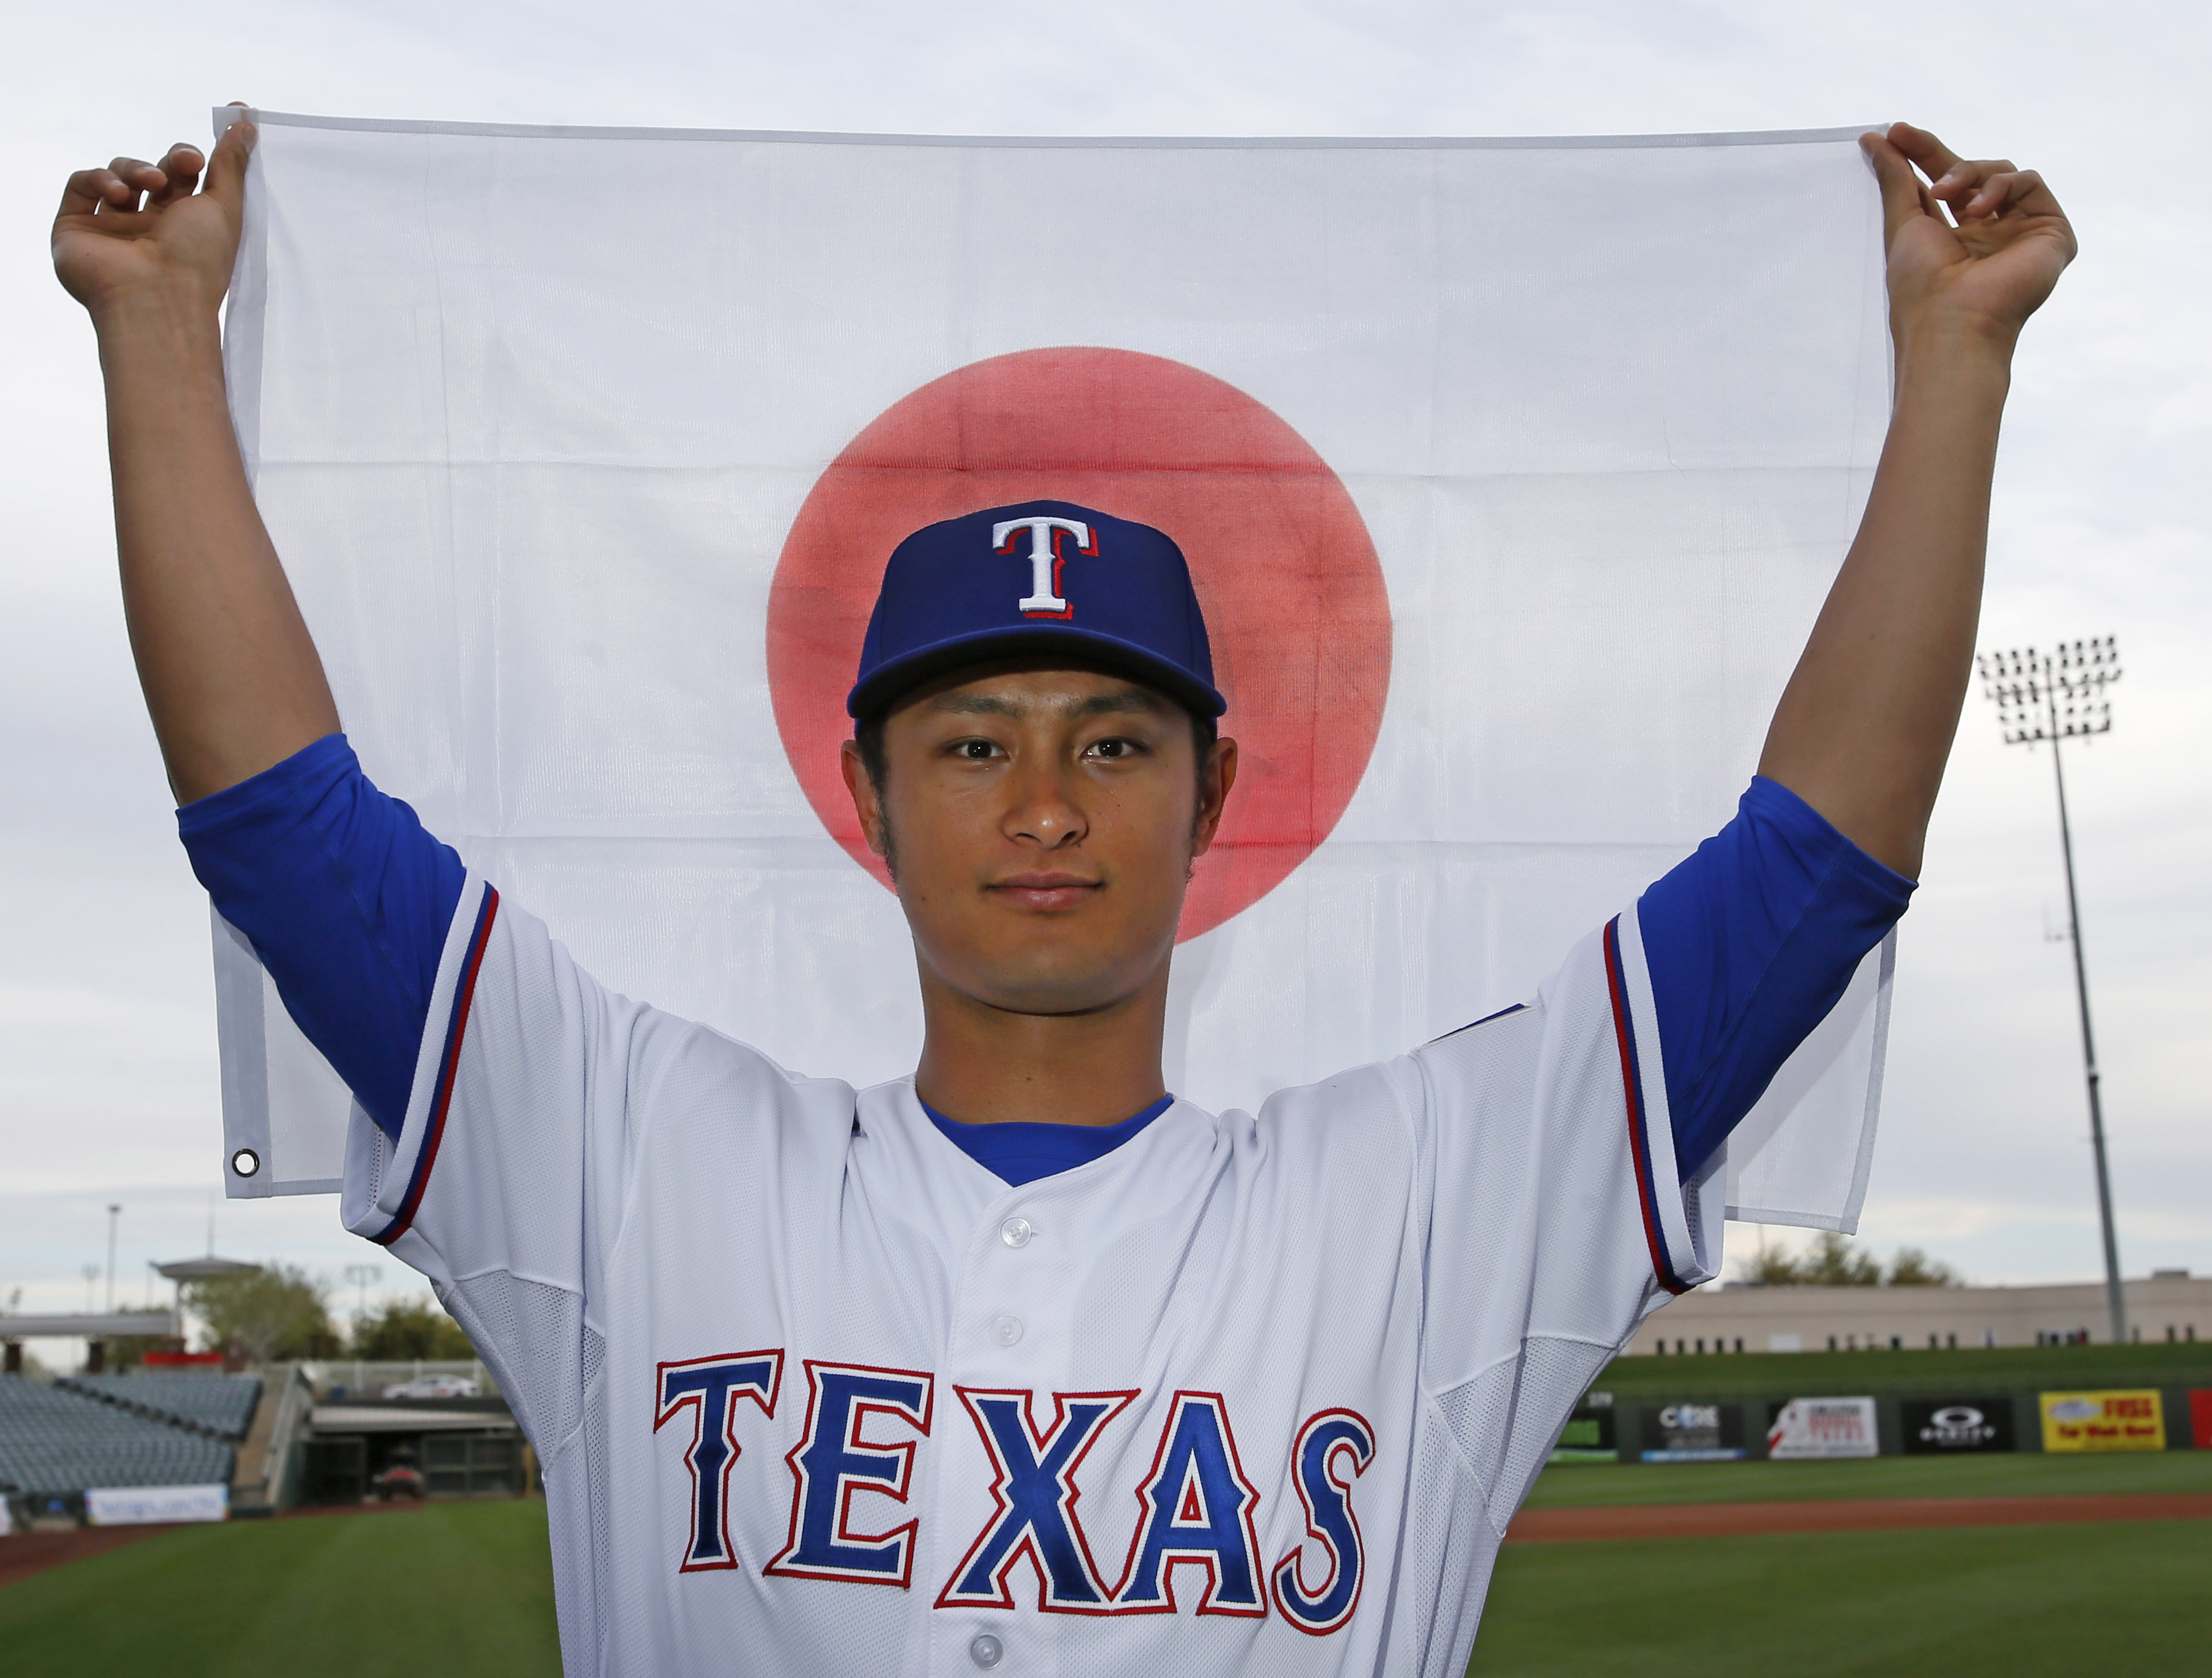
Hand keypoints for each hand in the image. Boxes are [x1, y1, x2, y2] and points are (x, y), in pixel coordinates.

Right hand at [53, 117, 254, 322]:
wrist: (157, 299)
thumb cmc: (199, 259)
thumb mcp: (226, 205)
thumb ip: (231, 162)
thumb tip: (246, 120)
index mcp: (185, 226)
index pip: (182, 178)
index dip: (188, 158)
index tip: (199, 154)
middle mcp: (148, 228)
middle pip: (151, 173)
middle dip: (167, 163)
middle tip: (184, 165)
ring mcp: (111, 228)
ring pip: (117, 175)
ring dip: (134, 169)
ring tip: (150, 185)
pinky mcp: (76, 227)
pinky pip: (81, 184)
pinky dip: (98, 178)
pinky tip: (118, 193)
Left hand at [1862, 122, 2075, 346]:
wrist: (1952, 321)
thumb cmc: (1921, 287)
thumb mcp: (1902, 223)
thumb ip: (1894, 178)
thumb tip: (1873, 140)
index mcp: (1955, 239)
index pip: (1943, 185)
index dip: (1921, 155)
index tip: (1894, 132)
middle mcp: (1990, 235)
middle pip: (1973, 174)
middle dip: (1937, 154)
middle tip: (1904, 137)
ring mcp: (2021, 233)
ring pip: (2001, 173)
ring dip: (1968, 174)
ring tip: (1945, 194)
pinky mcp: (2051, 232)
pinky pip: (2030, 182)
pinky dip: (2001, 186)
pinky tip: (1979, 210)